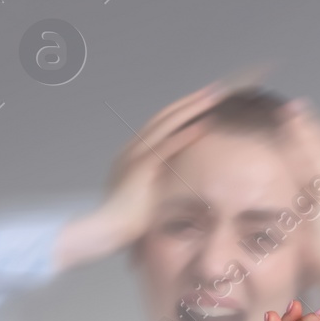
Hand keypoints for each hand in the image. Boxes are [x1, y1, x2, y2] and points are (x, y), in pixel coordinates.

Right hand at [54, 82, 230, 269]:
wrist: (104, 231)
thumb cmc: (126, 220)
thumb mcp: (147, 196)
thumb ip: (160, 184)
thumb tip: (181, 184)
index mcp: (134, 153)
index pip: (162, 124)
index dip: (183, 110)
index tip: (205, 101)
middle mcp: (132, 149)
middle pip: (165, 117)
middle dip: (191, 101)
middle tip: (215, 89)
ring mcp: (134, 156)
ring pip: (166, 125)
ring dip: (191, 109)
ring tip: (213, 97)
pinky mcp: (139, 169)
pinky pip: (166, 147)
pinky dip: (185, 135)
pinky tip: (203, 125)